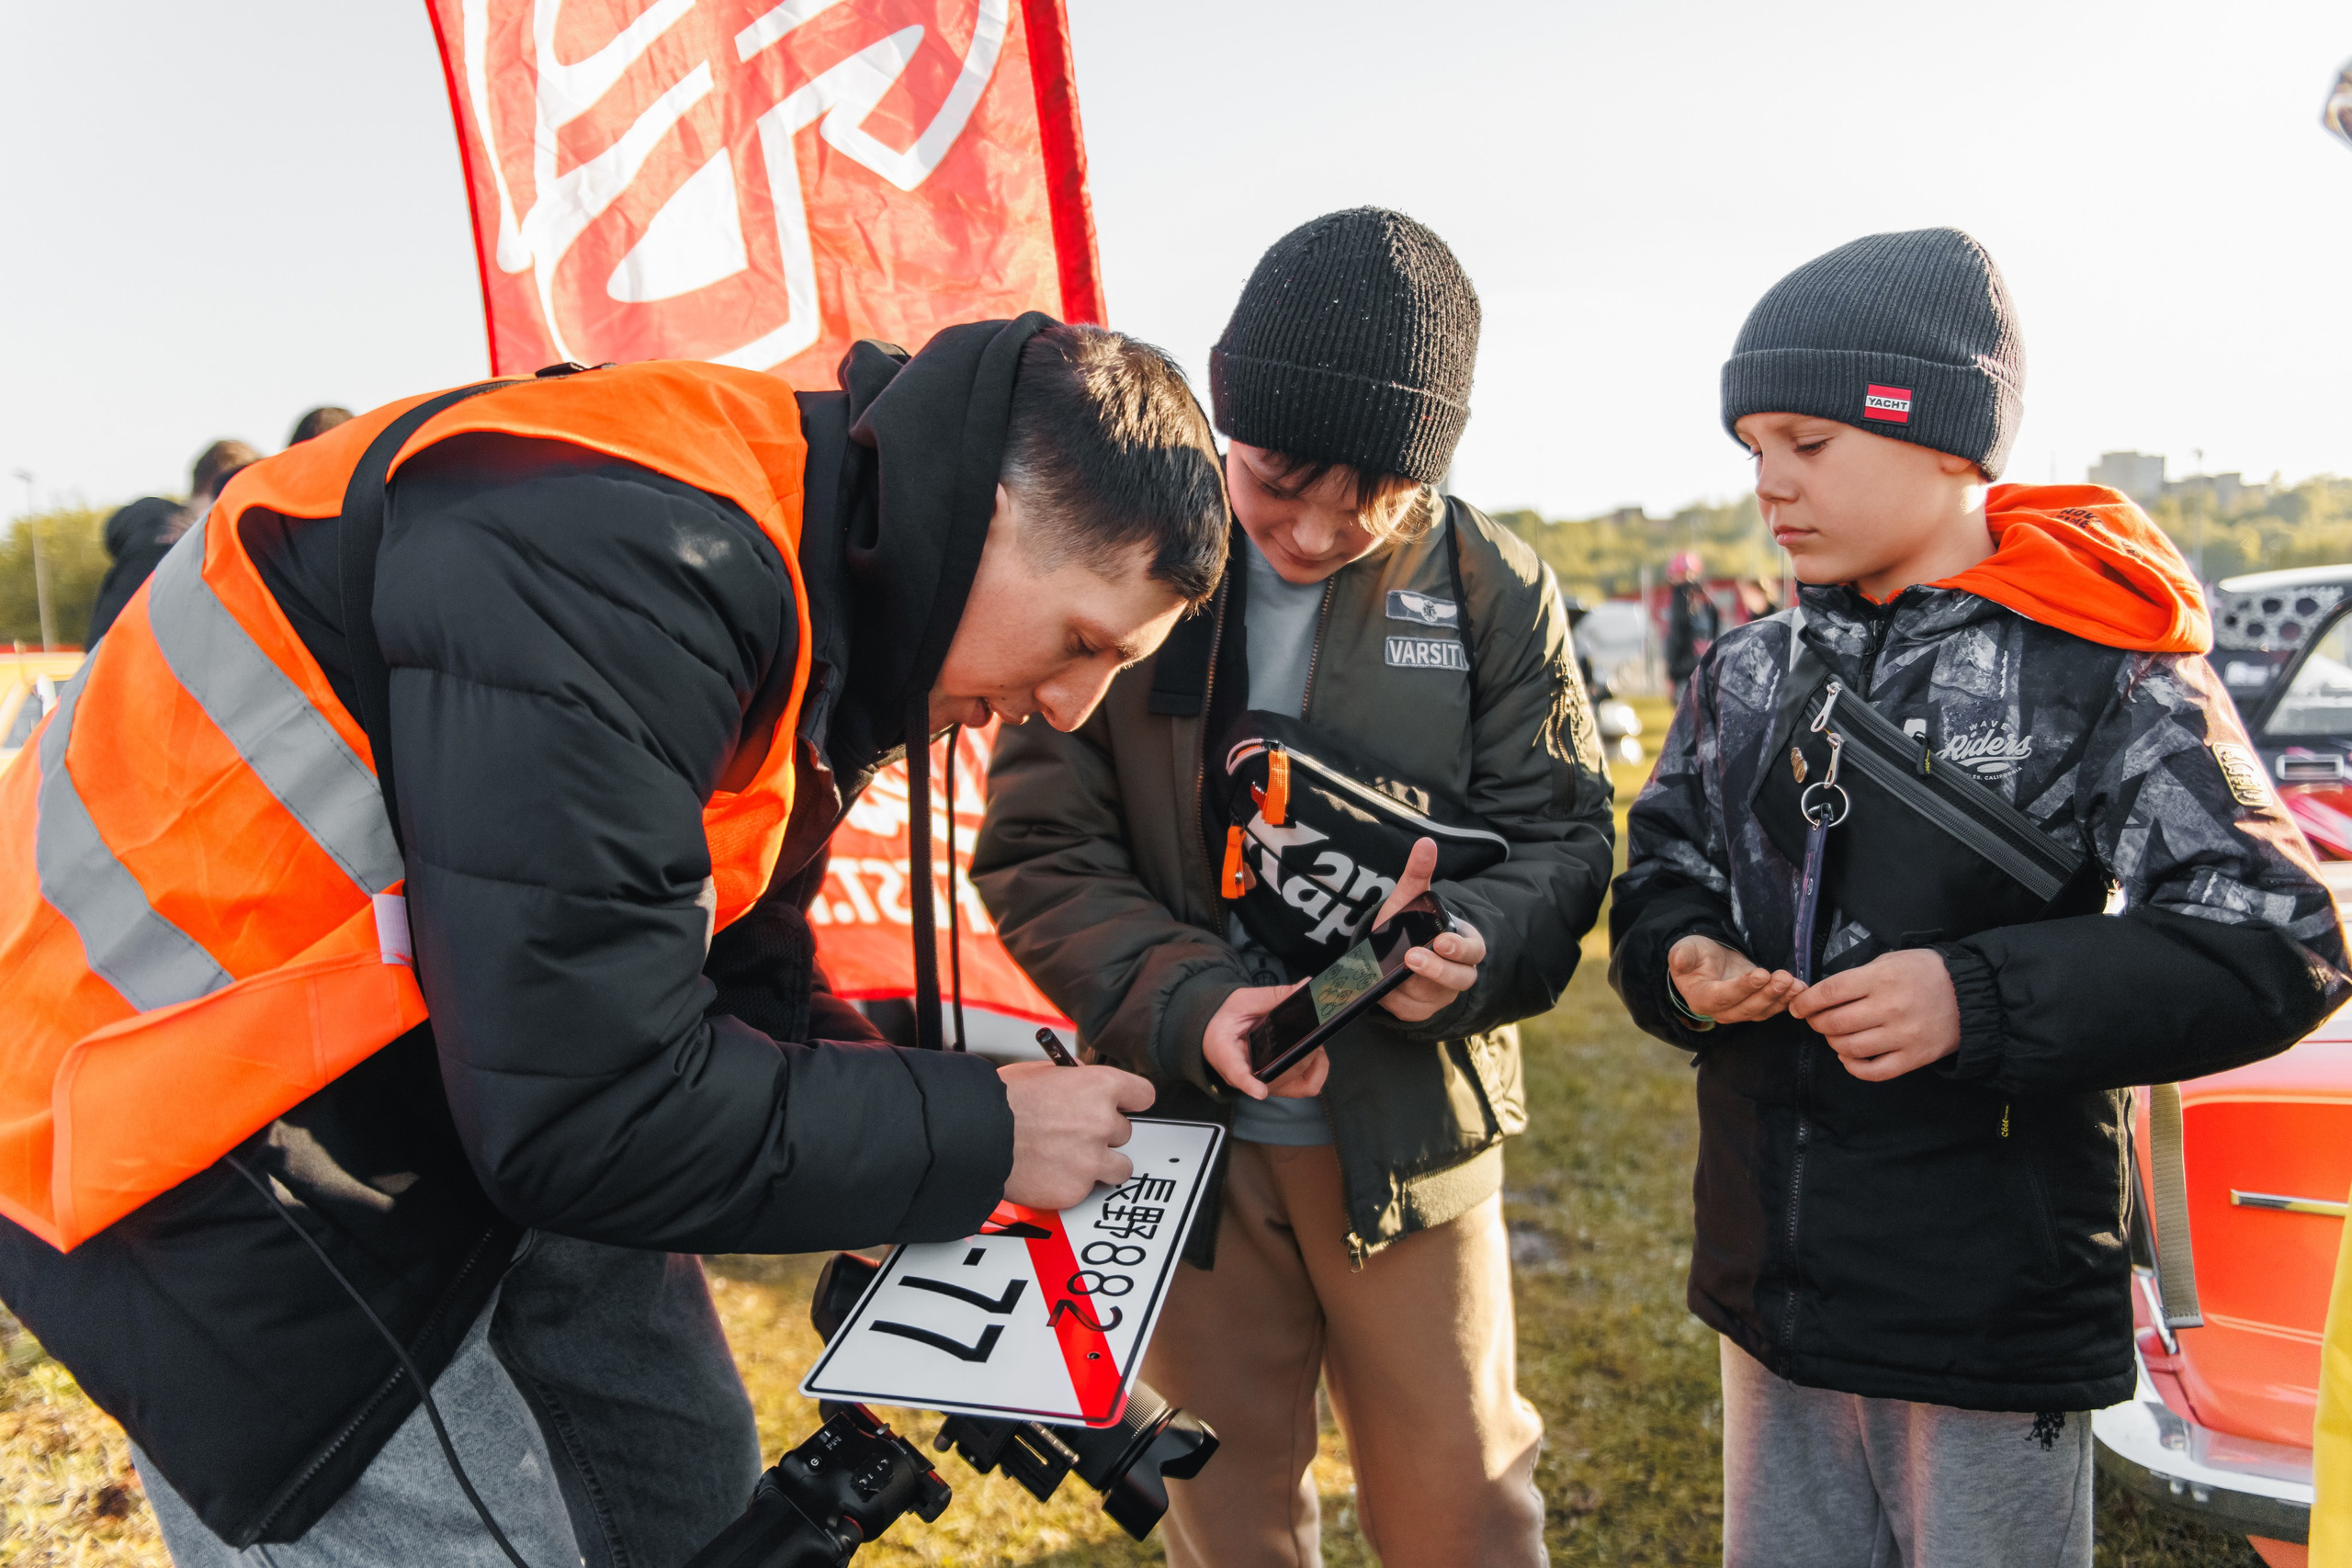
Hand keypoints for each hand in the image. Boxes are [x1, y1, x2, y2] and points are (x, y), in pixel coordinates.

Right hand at [997, 1061, 1156, 1209]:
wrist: (975, 1136)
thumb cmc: (1000, 1102)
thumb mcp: (1042, 1073)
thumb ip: (1075, 1080)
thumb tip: (1085, 1082)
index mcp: (1098, 1086)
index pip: (1143, 1095)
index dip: (1130, 1102)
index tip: (1125, 1107)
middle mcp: (1102, 1122)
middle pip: (1124, 1132)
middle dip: (1102, 1134)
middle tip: (1072, 1133)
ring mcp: (1091, 1159)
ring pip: (1118, 1166)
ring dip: (1099, 1164)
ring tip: (1068, 1158)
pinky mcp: (1077, 1189)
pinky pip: (1088, 1189)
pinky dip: (1072, 1185)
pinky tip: (1050, 1172)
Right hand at [1204, 983, 1327, 1099]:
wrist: (1217, 1031)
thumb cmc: (1227, 1019)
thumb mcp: (1243, 1001)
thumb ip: (1274, 996)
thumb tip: (1304, 986)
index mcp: (1227, 1054)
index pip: (1236, 1072)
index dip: (1248, 1083)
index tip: (1259, 1091)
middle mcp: (1246, 1077)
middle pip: (1280, 1076)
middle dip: (1304, 1055)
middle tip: (1313, 1031)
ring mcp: (1264, 1083)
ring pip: (1297, 1086)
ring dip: (1314, 1063)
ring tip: (1312, 1040)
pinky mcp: (1279, 1084)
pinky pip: (1306, 1086)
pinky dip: (1317, 1069)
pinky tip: (1313, 1050)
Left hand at [1373, 838, 1486, 1023]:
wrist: (1391, 953)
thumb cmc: (1409, 924)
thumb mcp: (1411, 899)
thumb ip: (1419, 874)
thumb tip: (1426, 843)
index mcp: (1464, 944)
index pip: (1473, 951)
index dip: (1459, 949)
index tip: (1440, 941)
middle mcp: (1459, 973)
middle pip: (1460, 979)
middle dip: (1437, 971)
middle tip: (1411, 958)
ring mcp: (1442, 995)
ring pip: (1433, 998)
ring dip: (1410, 985)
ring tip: (1389, 971)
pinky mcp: (1423, 1011)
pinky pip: (1412, 1012)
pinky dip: (1396, 1002)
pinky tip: (1384, 989)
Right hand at [1667, 934, 1799, 1023]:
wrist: (1708, 962)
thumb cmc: (1696, 956)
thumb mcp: (1685, 949)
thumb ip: (1682, 955)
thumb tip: (1679, 960)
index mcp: (1701, 999)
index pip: (1723, 996)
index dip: (1743, 987)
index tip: (1761, 974)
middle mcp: (1721, 1011)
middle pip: (1747, 1008)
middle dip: (1768, 994)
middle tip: (1784, 978)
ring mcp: (1740, 1011)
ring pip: (1763, 1010)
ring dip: (1781, 998)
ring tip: (1796, 984)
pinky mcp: (1756, 1006)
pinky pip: (1772, 1008)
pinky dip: (1787, 1000)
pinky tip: (1800, 988)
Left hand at [1787, 948, 1960, 1080]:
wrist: (1971, 994)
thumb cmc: (1925, 972)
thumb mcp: (1891, 960)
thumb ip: (1858, 976)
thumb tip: (1822, 995)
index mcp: (1881, 979)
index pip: (1830, 993)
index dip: (1806, 1002)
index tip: (1797, 1006)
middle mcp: (1890, 1008)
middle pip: (1834, 1023)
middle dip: (1815, 1023)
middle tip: (1814, 1020)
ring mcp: (1903, 1036)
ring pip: (1850, 1048)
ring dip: (1833, 1043)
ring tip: (1835, 1035)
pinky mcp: (1914, 1058)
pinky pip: (1874, 1071)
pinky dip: (1854, 1067)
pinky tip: (1849, 1057)